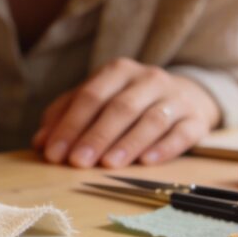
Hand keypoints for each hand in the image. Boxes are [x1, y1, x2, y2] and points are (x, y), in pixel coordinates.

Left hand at [32, 58, 219, 168]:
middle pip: (119, 108)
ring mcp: (175, 98)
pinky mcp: (197, 118)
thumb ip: (65, 116)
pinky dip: (164, 147)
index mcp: (117, 71)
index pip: (89, 97)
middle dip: (96, 136)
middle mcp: (148, 79)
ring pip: (151, 120)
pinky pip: (182, 133)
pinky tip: (147, 162)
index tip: (54, 153)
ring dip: (127, 143)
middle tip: (77, 162)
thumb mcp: (95, 100)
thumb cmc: (127, 100)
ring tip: (108, 165)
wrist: (184, 95)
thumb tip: (41, 142)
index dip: (70, 126)